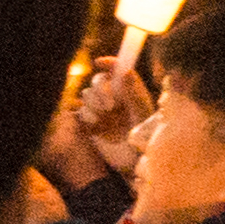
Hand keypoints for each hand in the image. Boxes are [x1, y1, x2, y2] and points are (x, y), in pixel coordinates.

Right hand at [48, 48, 153, 187]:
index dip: (108, 63)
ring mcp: (101, 108)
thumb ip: (133, 93)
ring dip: (94, 104)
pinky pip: (81, 111)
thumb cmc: (143, 138)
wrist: (132, 161)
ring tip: (105, 118)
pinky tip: (97, 127)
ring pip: (87, 94)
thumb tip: (126, 72)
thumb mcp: (141, 114)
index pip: (117, 69)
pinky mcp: (89, 121)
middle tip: (111, 106)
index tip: (99, 63)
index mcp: (129, 90)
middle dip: (101, 90)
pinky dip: (88, 117)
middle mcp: (114, 96)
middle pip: (99, 80)